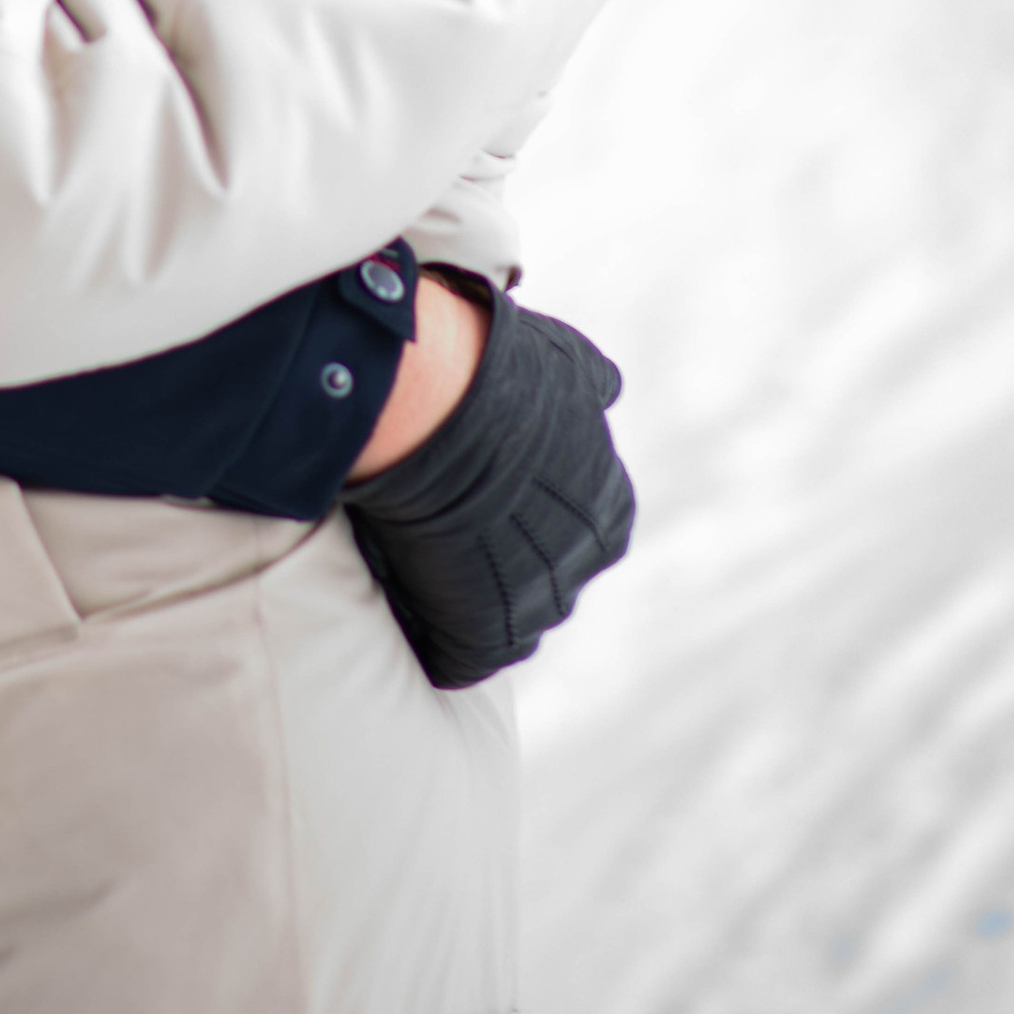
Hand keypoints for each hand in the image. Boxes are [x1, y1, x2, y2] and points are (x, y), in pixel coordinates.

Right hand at [343, 287, 634, 689]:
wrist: (435, 405)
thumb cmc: (494, 371)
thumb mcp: (563, 360)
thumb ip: (590, 382)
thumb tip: (609, 388)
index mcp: (609, 506)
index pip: (578, 521)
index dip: (527, 503)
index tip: (485, 485)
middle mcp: (585, 563)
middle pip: (544, 571)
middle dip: (503, 553)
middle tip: (446, 517)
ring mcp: (539, 607)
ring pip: (504, 612)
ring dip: (466, 590)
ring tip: (414, 550)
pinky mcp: (486, 638)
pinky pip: (462, 653)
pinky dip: (433, 632)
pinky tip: (404, 595)